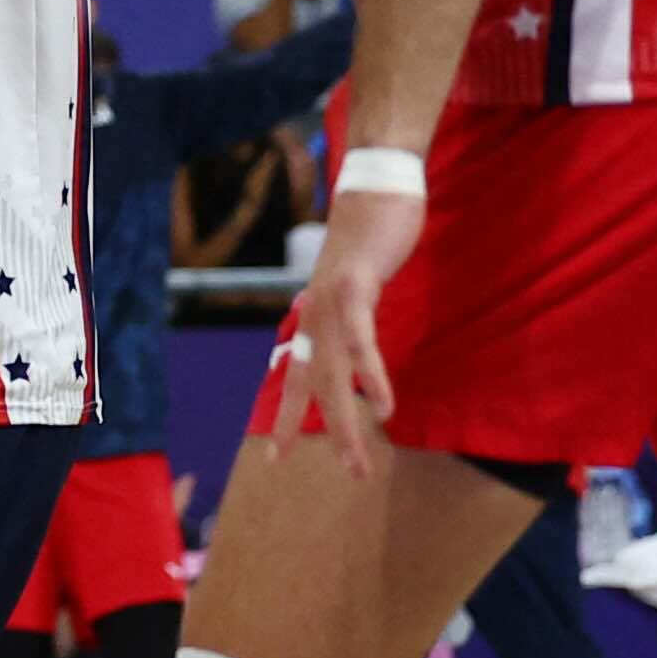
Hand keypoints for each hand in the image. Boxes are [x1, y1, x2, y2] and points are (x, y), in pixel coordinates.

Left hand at [282, 162, 427, 474]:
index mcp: (314, 315)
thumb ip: (348, 309)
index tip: (274, 457)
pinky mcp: (355, 286)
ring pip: (334, 374)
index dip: (285, 417)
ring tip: (360, 459)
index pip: (294, 375)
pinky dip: (370, 375)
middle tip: (348, 473)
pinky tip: (382, 406)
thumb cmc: (372, 232)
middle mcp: (314, 313)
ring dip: (347, 421)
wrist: (377, 185)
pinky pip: (361, 341)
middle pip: (314, 386)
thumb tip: (344, 329)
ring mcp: (331, 301)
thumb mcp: (355, 280)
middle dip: (326, 433)